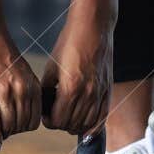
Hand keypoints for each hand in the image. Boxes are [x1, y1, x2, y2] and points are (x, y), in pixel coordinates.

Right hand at [0, 32, 40, 150]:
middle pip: (21, 125)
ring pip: (8, 126)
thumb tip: (21, 106)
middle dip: (13, 131)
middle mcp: (21, 92)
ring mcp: (5, 95)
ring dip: (3, 132)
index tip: (17, 126)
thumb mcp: (21, 71)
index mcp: (32, 86)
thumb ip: (24, 88)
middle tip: (5, 130)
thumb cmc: (0, 51)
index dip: (25, 127)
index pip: (34, 119)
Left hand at [41, 22, 111, 138]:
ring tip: (69, 115)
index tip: (46, 113)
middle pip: (71, 125)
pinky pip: (102, 118)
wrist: (93, 27)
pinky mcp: (108, 90)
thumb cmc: (69, 44)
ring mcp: (100, 93)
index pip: (57, 121)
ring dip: (75, 125)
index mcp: (70, 87)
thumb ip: (47, 90)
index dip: (48, 120)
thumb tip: (44, 108)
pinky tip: (86, 125)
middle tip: (55, 113)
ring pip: (87, 125)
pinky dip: (93, 126)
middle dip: (60, 122)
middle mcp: (87, 93)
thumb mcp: (51, 67)